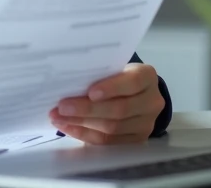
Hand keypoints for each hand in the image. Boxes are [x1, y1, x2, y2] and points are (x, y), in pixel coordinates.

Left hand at [48, 63, 164, 144]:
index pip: (132, 82)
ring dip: (82, 123)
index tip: (90, 92)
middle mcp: (152, 101)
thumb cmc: (118, 75)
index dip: (111, 88)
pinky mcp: (136, 140)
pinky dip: (84, 134)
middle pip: (120, 109)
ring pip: (112, 128)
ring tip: (58, 117)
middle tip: (62, 107)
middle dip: (88, 109)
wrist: (137, 93)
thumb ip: (99, 73)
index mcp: (147, 77)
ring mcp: (146, 124)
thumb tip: (67, 83)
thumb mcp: (114, 68)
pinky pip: (108, 141)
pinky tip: (67, 127)